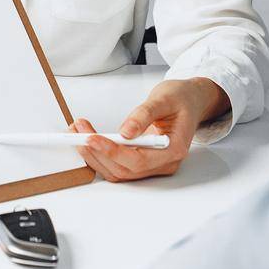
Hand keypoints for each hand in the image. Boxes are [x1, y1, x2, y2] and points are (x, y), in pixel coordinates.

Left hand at [73, 78, 227, 181]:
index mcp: (174, 149)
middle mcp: (163, 162)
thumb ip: (144, 114)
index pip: (139, 160)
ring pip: (118, 170)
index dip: (112, 151)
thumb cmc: (182, 98)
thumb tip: (126, 131)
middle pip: (124, 169)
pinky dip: (100, 153)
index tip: (92, 138)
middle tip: (79, 131)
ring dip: (95, 154)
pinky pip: (118, 164)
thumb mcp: (164, 98)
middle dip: (97, 152)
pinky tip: (88, 139)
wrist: (190, 100)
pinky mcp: (142, 160)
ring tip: (79, 132)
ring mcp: (153, 164)